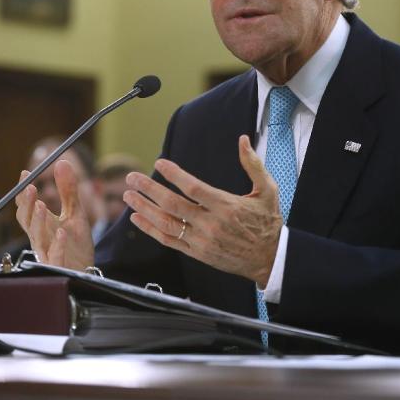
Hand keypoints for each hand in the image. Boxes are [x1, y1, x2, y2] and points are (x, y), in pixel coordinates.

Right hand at [14, 160, 94, 269]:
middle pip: (26, 220)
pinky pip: (55, 256)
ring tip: (42, 205)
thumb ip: (68, 190)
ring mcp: (47, 252)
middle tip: (30, 187)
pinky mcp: (58, 265)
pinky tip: (62, 232)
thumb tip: (62, 161)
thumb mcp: (75, 212)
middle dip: (26, 204)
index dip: (24, 191)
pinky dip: (57, 244)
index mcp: (41, 224)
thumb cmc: (76, 244)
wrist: (86, 270)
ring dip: (38, 221)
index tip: (26, 173)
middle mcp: (40, 237)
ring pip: (36, 237)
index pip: (27, 206)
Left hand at [123, 135, 281, 286]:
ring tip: (128, 195)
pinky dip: (150, 229)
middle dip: (149, 190)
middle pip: (173, 205)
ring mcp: (202, 241)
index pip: (194, 188)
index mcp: (227, 206)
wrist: (270, 259)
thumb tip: (243, 140)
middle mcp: (212, 224)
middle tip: (132, 178)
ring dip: (144, 209)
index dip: (174, 175)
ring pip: (166, 224)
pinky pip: (169, 240)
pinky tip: (137, 217)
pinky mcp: (197, 253)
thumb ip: (253, 164)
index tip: (159, 163)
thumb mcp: (268, 190)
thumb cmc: (267, 222)